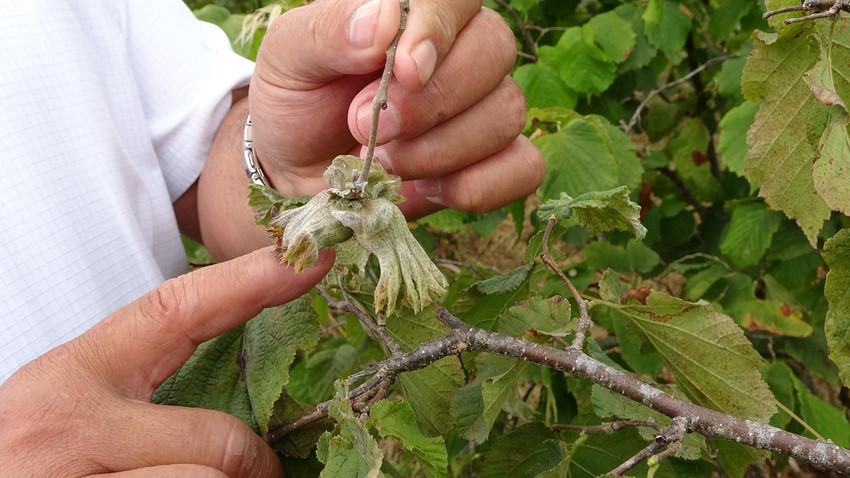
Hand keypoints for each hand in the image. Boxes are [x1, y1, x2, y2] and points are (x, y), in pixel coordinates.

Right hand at [0, 247, 332, 477]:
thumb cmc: (18, 463)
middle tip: (263, 473)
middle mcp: (73, 426)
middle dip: (253, 464)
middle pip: (219, 438)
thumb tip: (227, 422)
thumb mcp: (60, 416)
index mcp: (72, 379)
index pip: (175, 311)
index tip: (306, 262)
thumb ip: (133, 402)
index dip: (248, 283)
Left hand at [249, 0, 543, 218]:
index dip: (439, 28)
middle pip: (494, 51)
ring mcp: (483, 109)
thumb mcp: (289, 58)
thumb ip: (328, 31)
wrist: (299, 173)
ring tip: (385, 161)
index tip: (403, 69)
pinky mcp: (492, 163)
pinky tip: (428, 190)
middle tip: (366, 126)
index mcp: (415, 13)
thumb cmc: (298, 103)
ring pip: (507, 114)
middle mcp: (461, 52)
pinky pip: (525, 168)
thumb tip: (382, 22)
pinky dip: (478, 186)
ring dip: (441, 150)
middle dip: (432, 100)